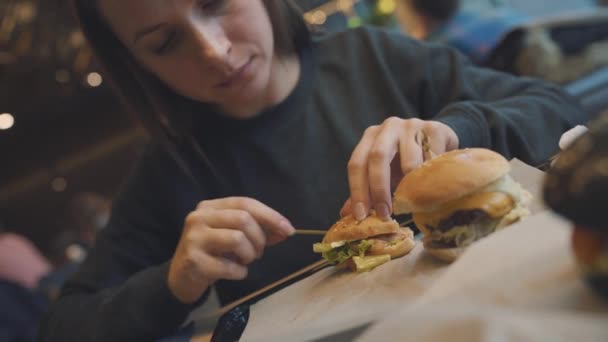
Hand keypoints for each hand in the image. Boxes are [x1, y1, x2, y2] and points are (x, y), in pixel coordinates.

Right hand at [168, 197, 294, 303]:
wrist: (180, 279)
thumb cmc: (212, 254)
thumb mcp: (232, 237)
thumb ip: (257, 230)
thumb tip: (285, 230)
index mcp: (210, 207)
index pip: (245, 203)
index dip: (270, 216)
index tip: (289, 230)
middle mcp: (199, 217)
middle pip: (243, 219)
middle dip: (259, 238)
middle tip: (259, 253)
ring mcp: (194, 238)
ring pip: (237, 239)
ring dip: (250, 255)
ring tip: (245, 262)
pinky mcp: (194, 261)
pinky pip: (230, 266)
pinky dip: (240, 272)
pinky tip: (234, 272)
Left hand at [341, 117, 458, 219]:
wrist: (438, 141)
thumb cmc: (406, 160)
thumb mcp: (385, 174)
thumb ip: (366, 191)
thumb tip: (345, 214)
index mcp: (370, 137)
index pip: (356, 163)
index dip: (357, 191)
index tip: (361, 216)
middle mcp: (388, 127)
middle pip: (378, 156)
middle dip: (379, 189)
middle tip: (385, 214)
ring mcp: (412, 125)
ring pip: (409, 162)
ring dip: (411, 188)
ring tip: (414, 203)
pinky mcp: (435, 128)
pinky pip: (432, 160)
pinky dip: (432, 178)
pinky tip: (434, 186)